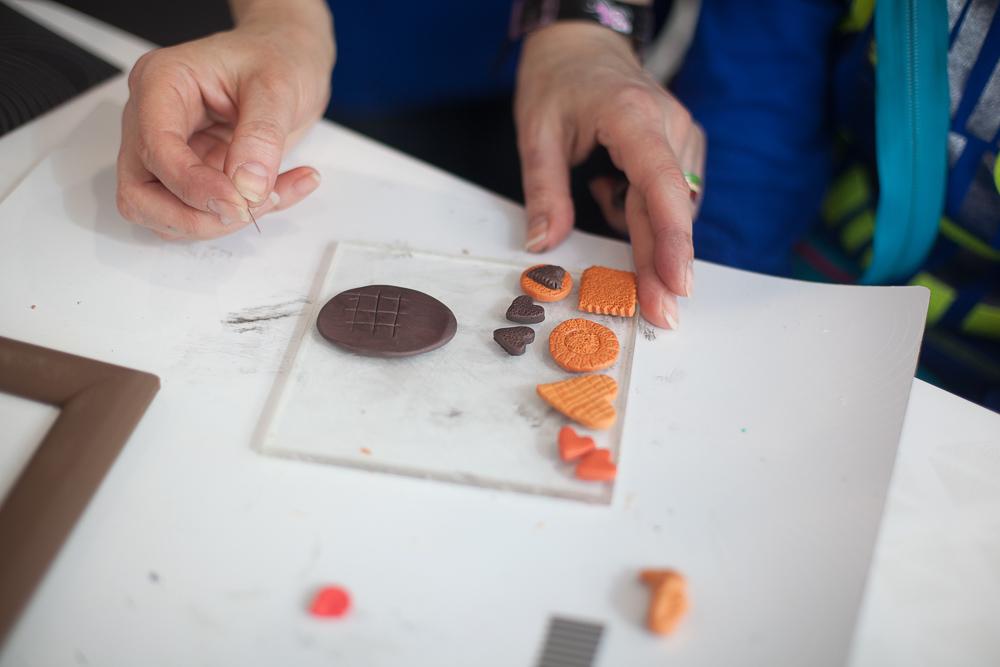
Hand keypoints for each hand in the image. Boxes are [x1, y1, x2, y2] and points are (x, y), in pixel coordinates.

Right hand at [116, 15, 333, 238]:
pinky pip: (203, 215)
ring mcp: (169, 153)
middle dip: (195, 216)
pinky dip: (243, 217)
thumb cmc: (276, 56)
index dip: (193, 187)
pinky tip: (281, 191)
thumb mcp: (278, 86)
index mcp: (161, 84)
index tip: (239, 202)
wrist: (289, 57)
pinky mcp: (193, 175)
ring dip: (220, 222)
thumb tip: (247, 187)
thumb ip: (261, 136)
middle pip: (140, 194)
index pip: (154, 149)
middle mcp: (153, 121)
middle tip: (249, 208)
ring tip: (275, 193)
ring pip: (164, 215)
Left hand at [515, 22, 704, 328]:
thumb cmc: (557, 81)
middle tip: (661, 317)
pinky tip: (610, 184)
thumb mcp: (535, 131)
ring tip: (596, 188)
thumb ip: (543, 190)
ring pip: (673, 207)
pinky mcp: (683, 144)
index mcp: (631, 116)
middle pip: (672, 209)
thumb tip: (542, 246)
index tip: (675, 284)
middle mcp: (669, 124)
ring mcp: (682, 133)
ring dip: (643, 228)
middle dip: (666, 266)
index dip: (670, 239)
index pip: (660, 184)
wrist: (583, 44)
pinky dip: (643, 209)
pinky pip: (671, 197)